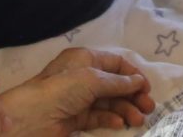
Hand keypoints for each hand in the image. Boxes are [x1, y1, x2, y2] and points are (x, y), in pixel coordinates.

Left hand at [2, 49, 154, 135]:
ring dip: (125, 109)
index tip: (147, 88)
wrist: (33, 117)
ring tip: (138, 120)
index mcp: (85, 59)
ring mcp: (79, 98)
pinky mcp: (76, 118)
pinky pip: (98, 117)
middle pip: (114, 84)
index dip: (132, 74)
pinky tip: (120, 124)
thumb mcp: (93, 79)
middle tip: (149, 108)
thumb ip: (118, 82)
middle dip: (132, 95)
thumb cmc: (63, 88)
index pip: (115, 63)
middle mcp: (83, 76)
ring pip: (108, 102)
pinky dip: (111, 119)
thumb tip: (139, 82)